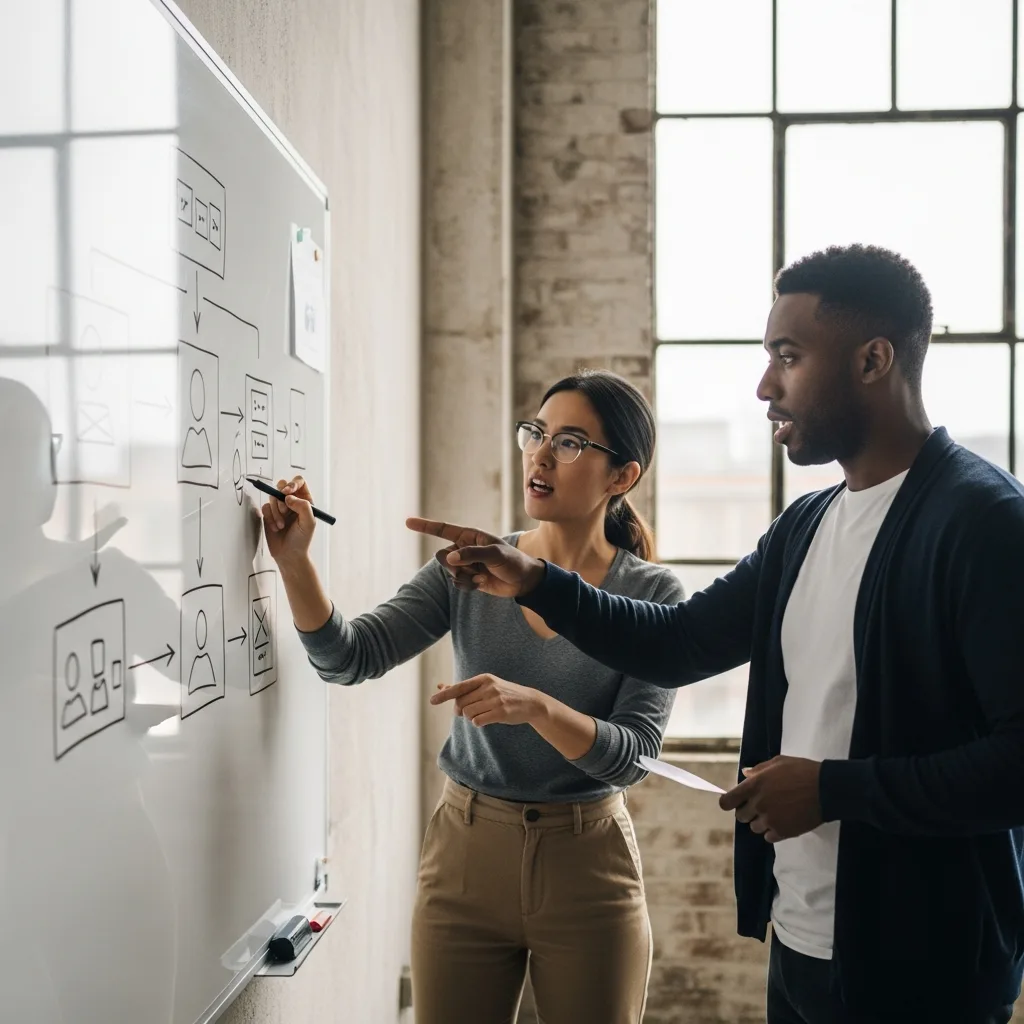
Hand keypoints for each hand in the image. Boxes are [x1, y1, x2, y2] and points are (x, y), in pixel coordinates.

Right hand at [262, 475, 315, 566]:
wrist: (289, 554)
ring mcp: (280, 507)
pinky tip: (276, 528)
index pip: (299, 482)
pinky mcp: (269, 514)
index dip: (292, 483)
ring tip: (282, 525)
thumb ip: (303, 506)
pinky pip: (265, 507)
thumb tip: (289, 497)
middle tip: (284, 510)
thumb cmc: (302, 540)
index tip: (287, 492)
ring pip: (272, 497)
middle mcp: (292, 501)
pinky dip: (269, 518)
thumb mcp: (309, 523)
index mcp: (305, 500)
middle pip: (282, 485)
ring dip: (276, 512)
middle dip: (281, 498)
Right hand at [405, 518, 545, 597]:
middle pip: (442, 557)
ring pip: (448, 572)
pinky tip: (481, 584)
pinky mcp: (467, 578)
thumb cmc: (513, 561)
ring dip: (464, 578)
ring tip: (482, 577)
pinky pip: (456, 584)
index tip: (407, 522)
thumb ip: (472, 554)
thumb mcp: (495, 554)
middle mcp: (464, 549)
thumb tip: (450, 558)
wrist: (523, 581)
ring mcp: (465, 564)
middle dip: (454, 566)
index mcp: (469, 536)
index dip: (425, 526)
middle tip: (474, 569)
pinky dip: (467, 586)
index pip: (443, 529)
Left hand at [429, 674, 543, 726]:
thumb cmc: (503, 694)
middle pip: (461, 704)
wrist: (530, 702)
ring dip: (471, 717)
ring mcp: (496, 699)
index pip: (459, 687)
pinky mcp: (501, 712)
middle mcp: (489, 687)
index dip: (445, 695)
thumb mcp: (485, 686)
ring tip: (483, 713)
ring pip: (468, 714)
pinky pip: (478, 721)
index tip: (432, 700)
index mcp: (484, 679)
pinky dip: (479, 722)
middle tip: (472, 710)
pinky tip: (488, 719)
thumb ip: (463, 688)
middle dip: (462, 711)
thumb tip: (441, 686)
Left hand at [718, 755, 822, 842]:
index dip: (728, 803)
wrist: (826, 789)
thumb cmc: (802, 771)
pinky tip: (783, 822)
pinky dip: (773, 832)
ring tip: (777, 813)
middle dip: (748, 812)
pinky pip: (769, 837)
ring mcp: (770, 820)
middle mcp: (758, 804)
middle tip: (761, 806)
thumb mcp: (779, 763)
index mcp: (754, 785)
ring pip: (755, 828)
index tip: (734, 803)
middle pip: (740, 816)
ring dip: (762, 822)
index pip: (727, 801)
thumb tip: (745, 773)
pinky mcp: (783, 832)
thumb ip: (759, 769)